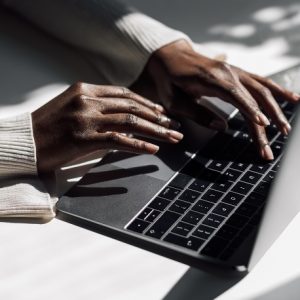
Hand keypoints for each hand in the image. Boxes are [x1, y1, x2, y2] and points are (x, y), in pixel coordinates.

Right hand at [32, 83, 182, 173]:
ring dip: (155, 130)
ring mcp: (86, 118)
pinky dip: (138, 145)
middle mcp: (88, 100)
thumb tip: (123, 115)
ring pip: (130, 122)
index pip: (125, 94)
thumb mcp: (71, 107)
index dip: (147, 103)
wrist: (25, 142)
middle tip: (175, 126)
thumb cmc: (48, 127)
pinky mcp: (84, 139)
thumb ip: (96, 106)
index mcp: (85, 89)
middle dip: (158, 117)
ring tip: (172, 137)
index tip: (162, 112)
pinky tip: (153, 149)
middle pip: (132, 107)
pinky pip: (119, 140)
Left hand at [146, 40, 299, 159]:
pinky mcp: (238, 74)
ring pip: (262, 90)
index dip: (250, 109)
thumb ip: (197, 112)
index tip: (262, 124)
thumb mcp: (175, 100)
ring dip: (276, 110)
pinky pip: (262, 82)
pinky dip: (278, 91)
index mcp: (211, 78)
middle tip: (269, 145)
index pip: (236, 95)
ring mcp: (235, 71)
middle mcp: (227, 72)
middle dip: (265, 120)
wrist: (171, 57)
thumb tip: (221, 127)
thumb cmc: (170, 80)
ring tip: (286, 129)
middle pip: (253, 96)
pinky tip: (292, 98)